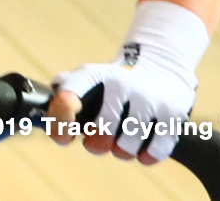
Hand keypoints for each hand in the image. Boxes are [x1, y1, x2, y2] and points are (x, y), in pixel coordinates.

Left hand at [49, 1, 207, 163]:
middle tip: (99, 142)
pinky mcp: (172, 110)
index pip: (69, 96)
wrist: (162, 64)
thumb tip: (47, 110)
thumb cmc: (116, 81)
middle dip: (97, 144)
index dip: (61, 121)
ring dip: (122, 152)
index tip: (64, 137)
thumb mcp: (91, 78)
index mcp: (93, 75)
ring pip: (128, 145)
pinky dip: (147, 156)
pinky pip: (156, 149)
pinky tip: (144, 149)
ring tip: (123, 144)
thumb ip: (67, 93)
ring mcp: (147, 96)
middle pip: (103, 130)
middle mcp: (120, 82)